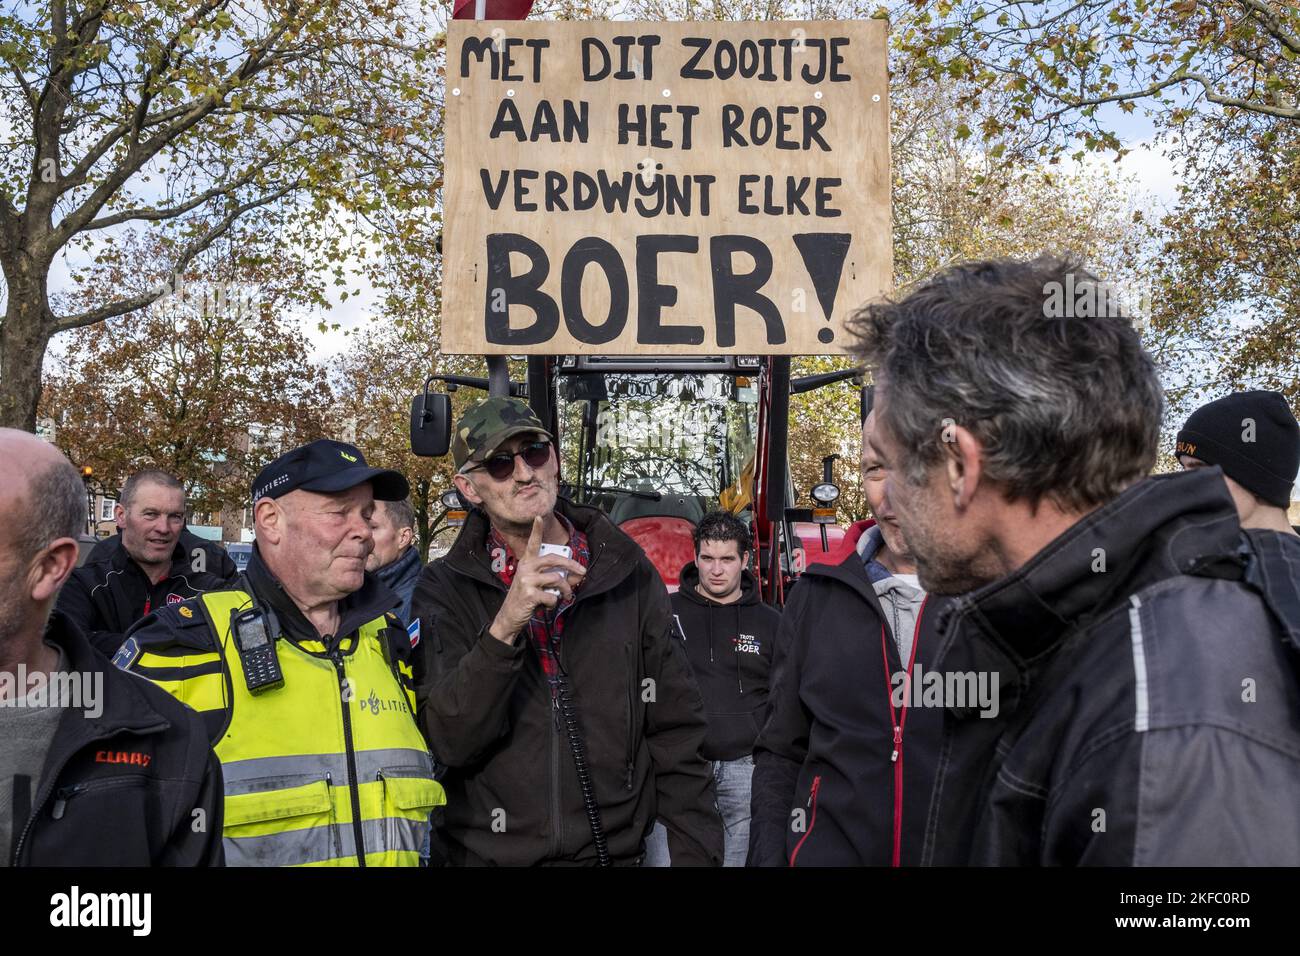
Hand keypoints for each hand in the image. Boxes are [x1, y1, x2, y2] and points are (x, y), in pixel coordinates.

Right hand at [488, 517, 586, 643]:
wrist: (509, 616)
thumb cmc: (525, 599)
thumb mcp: (536, 585)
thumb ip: (553, 578)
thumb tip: (575, 577)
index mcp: (526, 563)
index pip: (532, 543)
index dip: (536, 530)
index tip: (538, 516)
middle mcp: (526, 568)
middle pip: (553, 559)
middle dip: (572, 564)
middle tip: (582, 572)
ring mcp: (526, 580)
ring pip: (557, 578)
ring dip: (566, 590)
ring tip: (566, 596)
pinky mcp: (529, 594)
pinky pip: (552, 596)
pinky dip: (554, 603)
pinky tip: (547, 605)